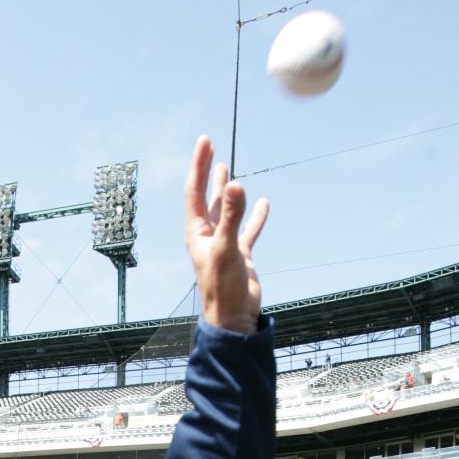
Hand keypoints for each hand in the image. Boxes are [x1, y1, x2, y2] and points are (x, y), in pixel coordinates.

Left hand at [184, 135, 268, 334]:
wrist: (233, 317)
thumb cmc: (223, 287)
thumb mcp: (227, 248)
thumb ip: (232, 216)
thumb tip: (236, 184)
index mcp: (197, 232)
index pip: (196, 191)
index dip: (200, 165)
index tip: (205, 141)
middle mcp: (207, 236)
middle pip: (208, 197)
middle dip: (209, 173)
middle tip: (211, 149)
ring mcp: (224, 244)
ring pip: (225, 211)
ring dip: (227, 192)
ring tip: (228, 170)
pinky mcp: (240, 254)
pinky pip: (247, 230)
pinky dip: (254, 217)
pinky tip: (263, 203)